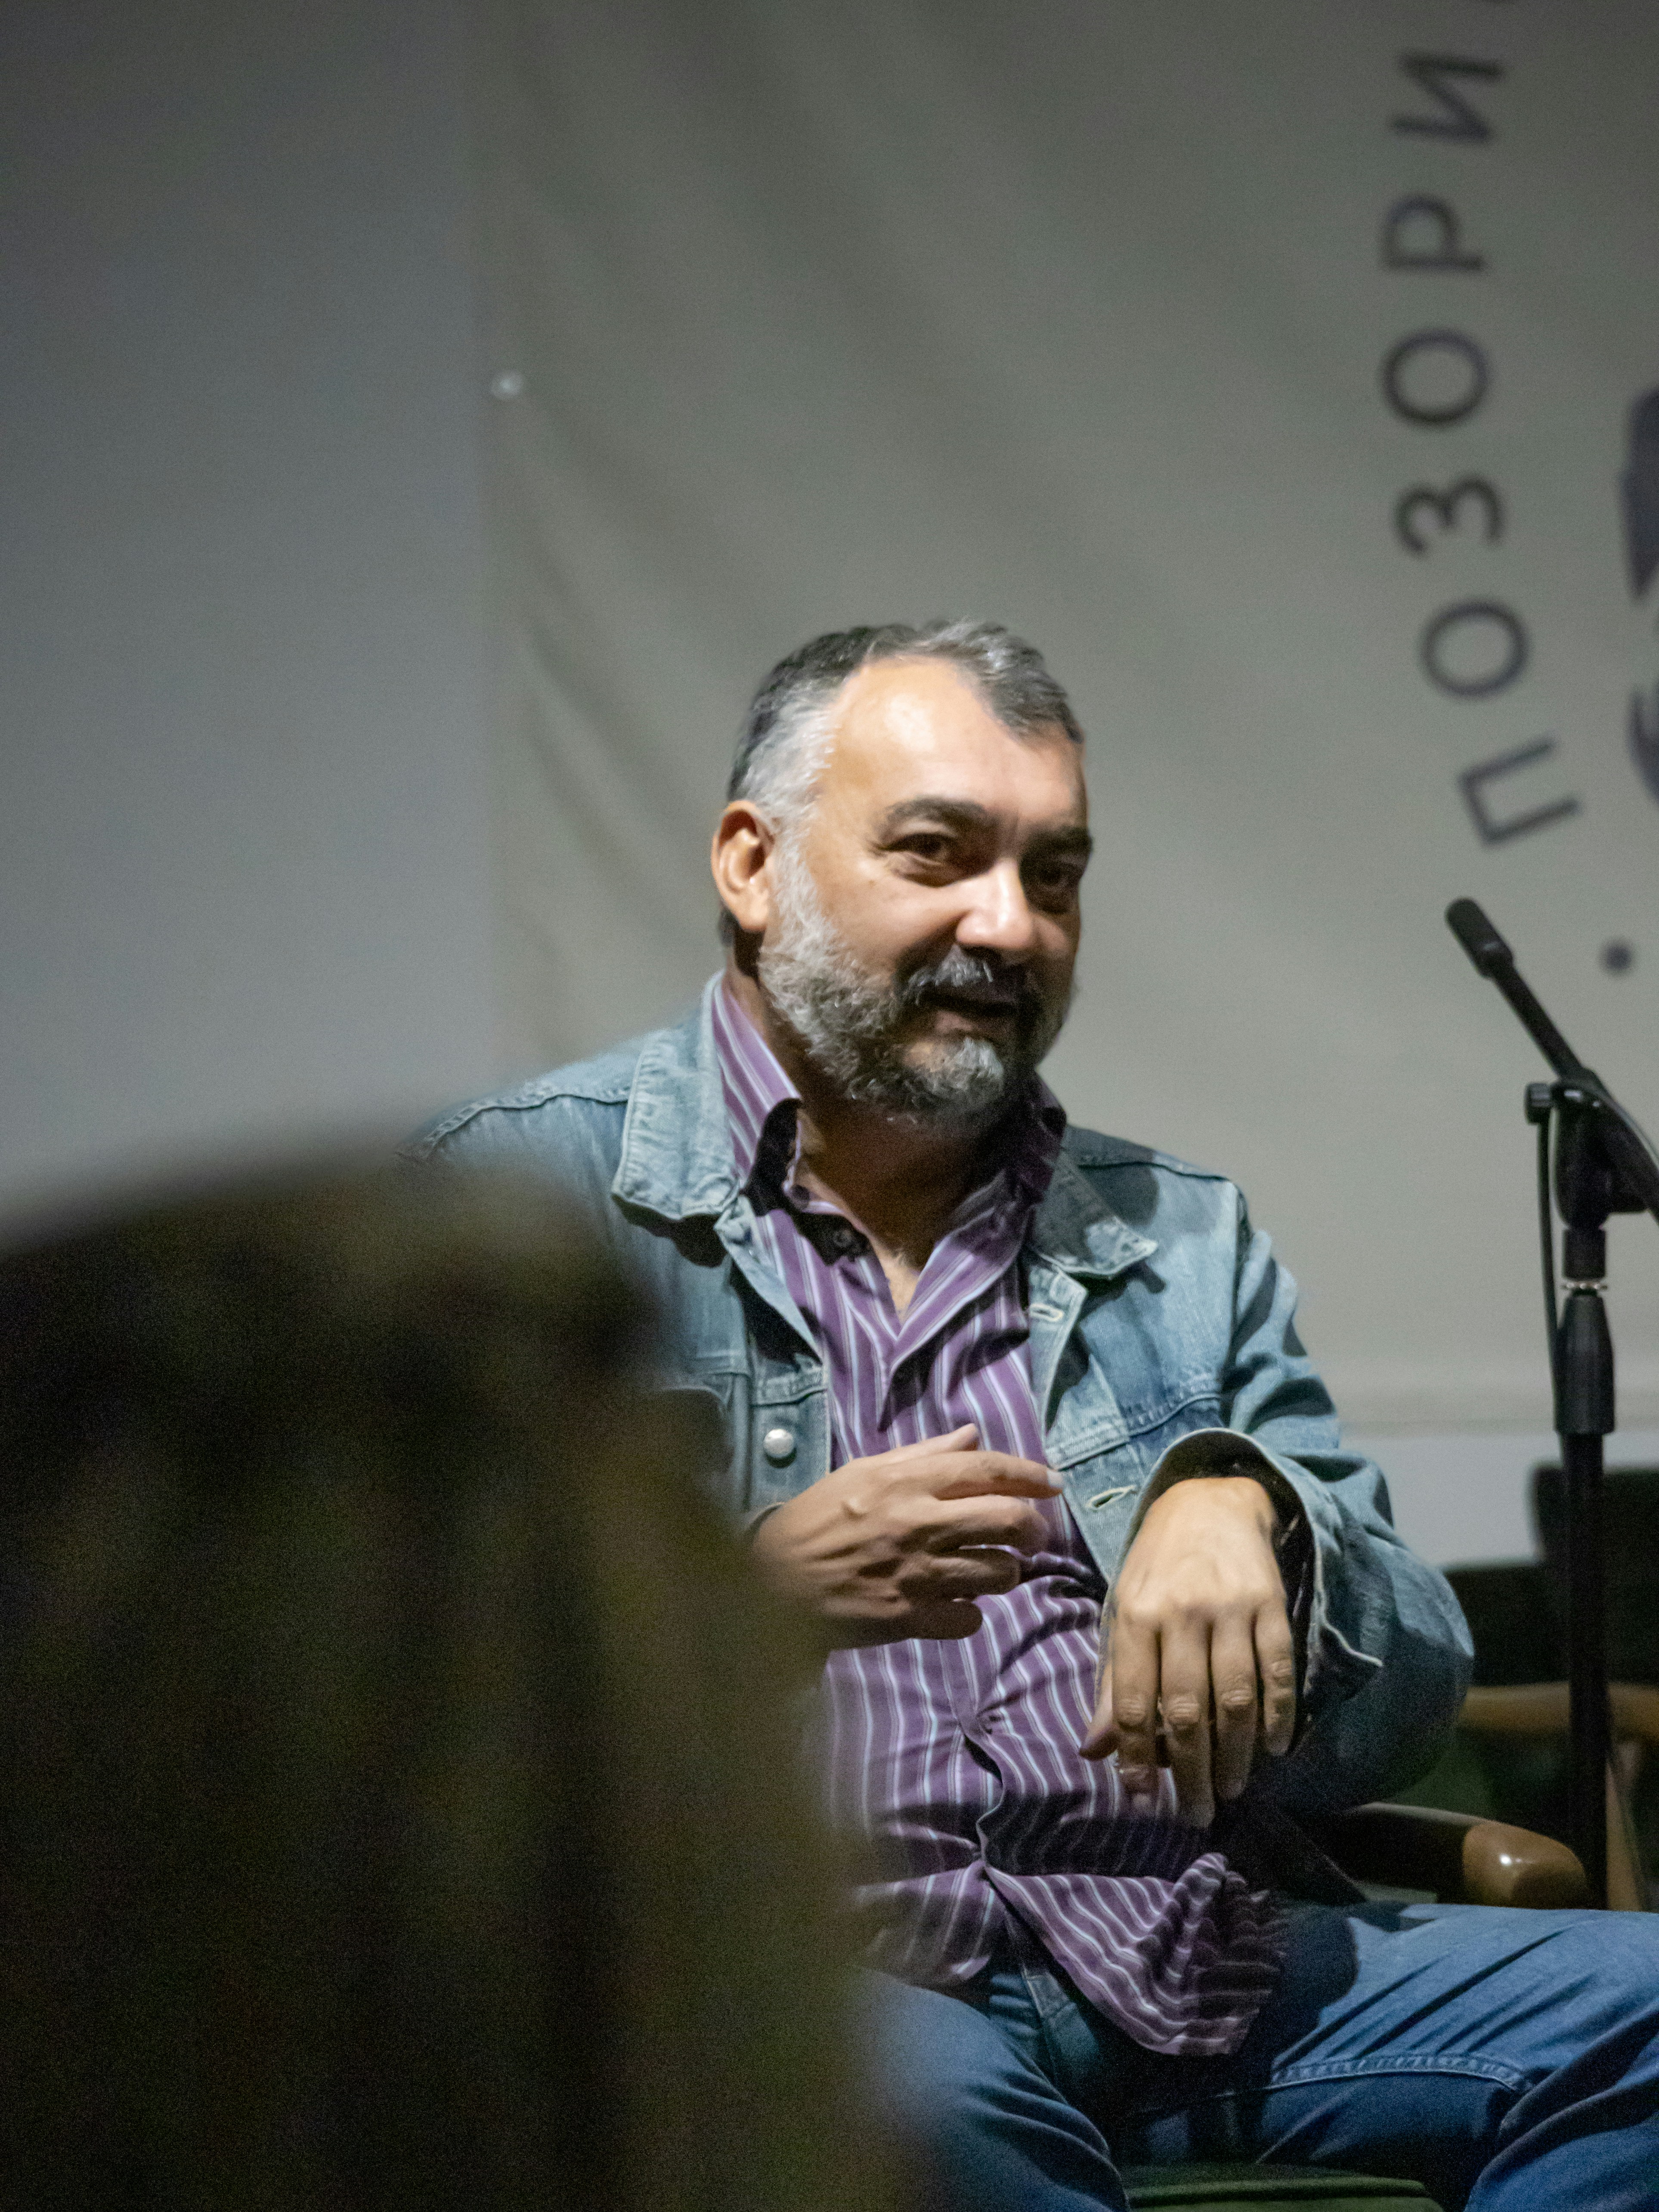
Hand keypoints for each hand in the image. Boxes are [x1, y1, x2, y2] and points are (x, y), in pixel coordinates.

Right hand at [749, 1424, 1060, 1643]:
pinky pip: (969, 1619)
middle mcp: (918, 1523)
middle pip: (1010, 1521)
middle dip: (1035, 1528)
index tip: (1055, 1484)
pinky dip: (970, 1613)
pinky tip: (954, 1603)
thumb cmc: (817, 1519)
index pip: (987, 1469)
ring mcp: (916, 1574)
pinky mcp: (908, 1619)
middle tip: (1031, 1534)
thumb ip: (923, 1454)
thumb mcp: (864, 1472)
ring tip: (991, 1568)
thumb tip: (972, 1436)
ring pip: (1000, 1573)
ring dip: (1006, 1572)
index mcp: (906, 1481)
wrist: (771, 1580)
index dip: (1031, 1474)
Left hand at [1080, 1475, 1295, 1825]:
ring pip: (1235, 1698)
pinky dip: (1279, 1716)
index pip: (1135, 1701)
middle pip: (1186, 1709)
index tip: (1143, 1800)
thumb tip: (1094, 1750)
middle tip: (1194, 1813)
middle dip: (1190, 1772)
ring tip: (1231, 1790)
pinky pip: (1278, 1671)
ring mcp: (1229, 1608)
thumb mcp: (1123, 1612)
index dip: (1137, 1757)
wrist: (1210, 1501)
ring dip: (1234, 1755)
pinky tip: (1274, 1749)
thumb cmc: (1157, 1568)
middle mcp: (1180, 1612)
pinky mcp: (1271, 1603)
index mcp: (1135, 1615)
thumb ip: (1114, 1681)